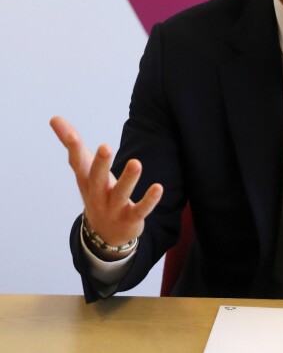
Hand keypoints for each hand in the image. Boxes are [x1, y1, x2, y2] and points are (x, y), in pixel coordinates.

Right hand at [50, 116, 162, 249]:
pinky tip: (158, 187)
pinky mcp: (130, 218)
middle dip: (100, 164)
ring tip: (136, 163)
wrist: (104, 235)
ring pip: (120, 194)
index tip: (71, 134)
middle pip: (96, 178)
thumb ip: (73, 145)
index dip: (74, 149)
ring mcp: (113, 208)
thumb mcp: (84, 169)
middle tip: (104, 146)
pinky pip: (140, 209)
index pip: (78, 163)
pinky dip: (149, 200)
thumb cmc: (96, 192)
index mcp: (86, 180)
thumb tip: (54, 117)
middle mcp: (97, 194)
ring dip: (128, 179)